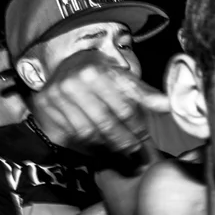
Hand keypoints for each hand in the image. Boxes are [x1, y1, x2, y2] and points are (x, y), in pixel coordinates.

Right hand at [34, 50, 171, 155]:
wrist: (68, 63)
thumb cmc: (101, 72)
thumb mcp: (123, 77)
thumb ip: (144, 93)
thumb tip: (168, 105)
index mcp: (97, 73)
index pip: (123, 108)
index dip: (137, 126)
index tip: (145, 138)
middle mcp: (74, 83)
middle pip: (105, 123)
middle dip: (123, 141)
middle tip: (134, 151)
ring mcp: (57, 96)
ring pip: (87, 132)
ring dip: (105, 145)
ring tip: (119, 151)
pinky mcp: (45, 107)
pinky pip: (71, 134)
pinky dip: (87, 144)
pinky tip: (99, 146)